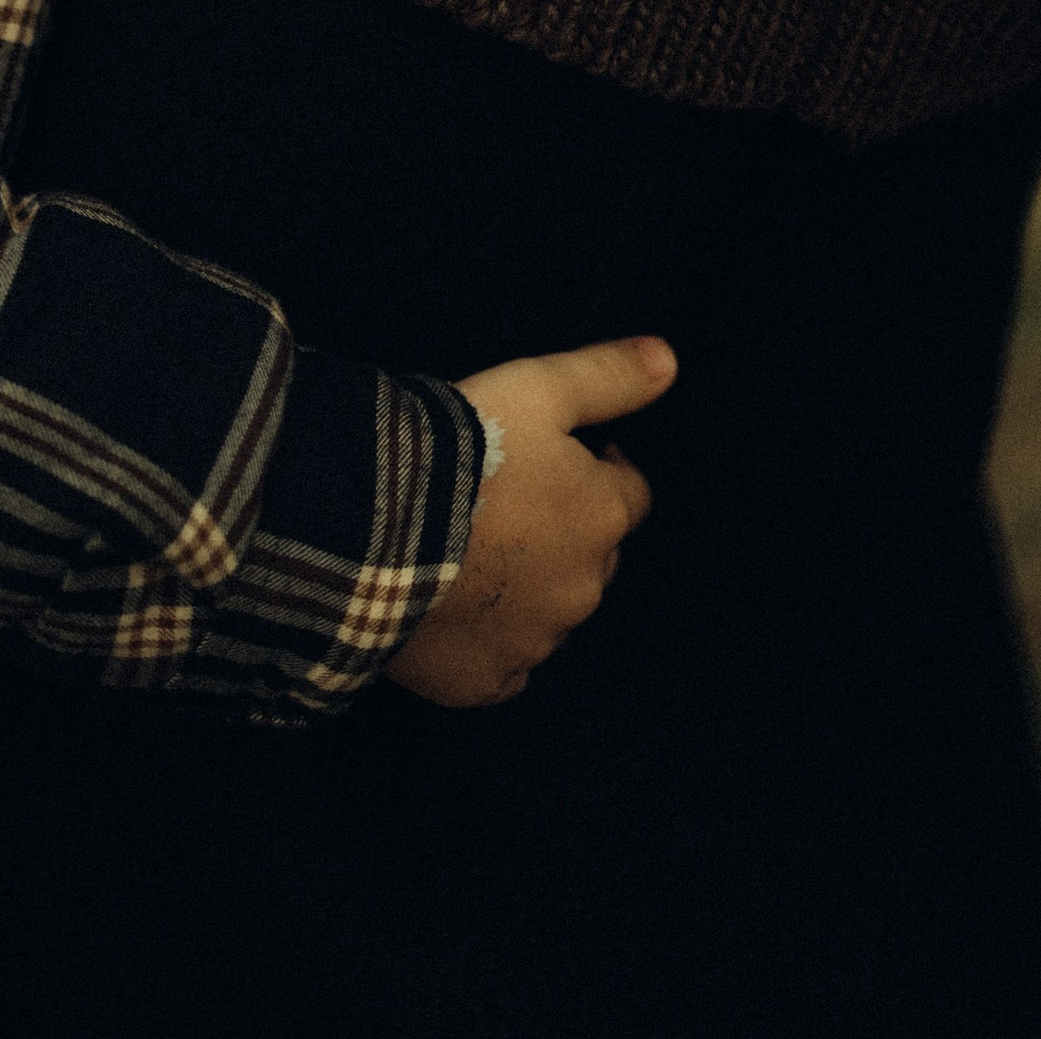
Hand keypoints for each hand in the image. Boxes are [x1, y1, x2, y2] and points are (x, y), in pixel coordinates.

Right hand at [384, 333, 674, 706]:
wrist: (373, 526)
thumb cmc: (463, 450)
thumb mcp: (538, 388)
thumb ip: (607, 375)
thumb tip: (667, 359)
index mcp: (603, 517)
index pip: (629, 492)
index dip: (597, 469)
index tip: (554, 456)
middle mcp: (583, 589)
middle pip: (591, 556)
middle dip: (563, 531)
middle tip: (504, 501)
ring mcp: (534, 643)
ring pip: (548, 611)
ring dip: (526, 586)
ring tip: (467, 549)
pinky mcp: (484, 681)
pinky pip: (502, 665)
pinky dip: (487, 641)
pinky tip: (452, 608)